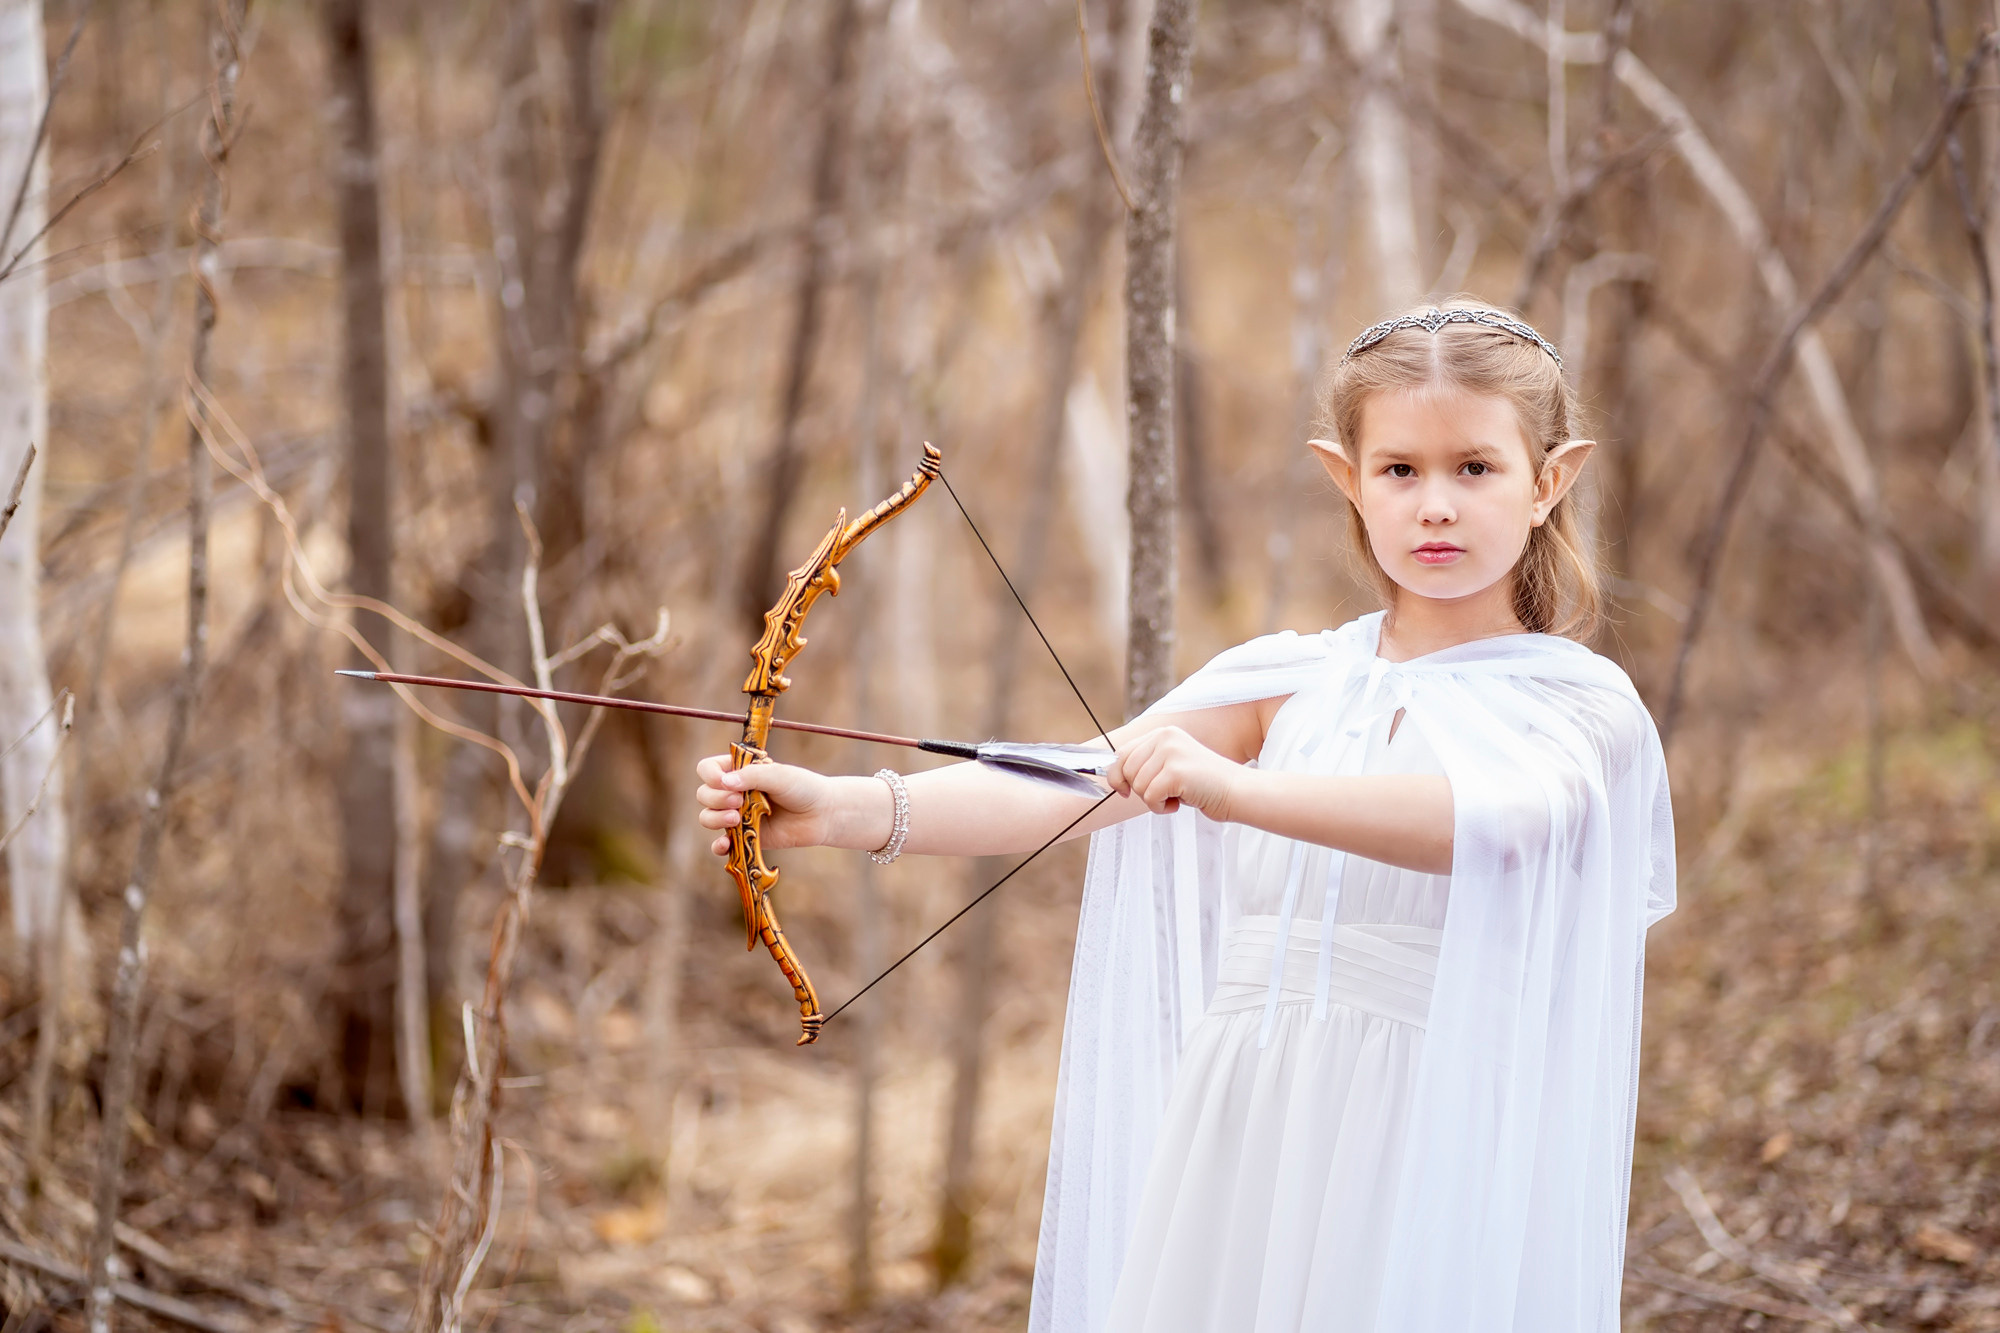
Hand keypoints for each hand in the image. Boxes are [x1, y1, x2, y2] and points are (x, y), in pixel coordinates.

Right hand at [694, 752, 841, 856]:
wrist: (821, 814)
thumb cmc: (803, 788)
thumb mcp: (779, 775)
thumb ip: (752, 776)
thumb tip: (724, 782)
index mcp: (739, 770)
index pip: (707, 769)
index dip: (710, 775)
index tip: (726, 782)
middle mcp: (734, 792)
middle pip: (704, 794)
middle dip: (716, 798)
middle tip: (740, 802)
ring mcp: (736, 815)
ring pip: (707, 817)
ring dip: (715, 818)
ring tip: (736, 819)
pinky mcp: (743, 837)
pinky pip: (721, 844)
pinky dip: (718, 845)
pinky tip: (725, 844)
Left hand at [1103, 726, 1246, 819]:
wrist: (1235, 791)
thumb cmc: (1202, 784)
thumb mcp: (1171, 765)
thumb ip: (1147, 764)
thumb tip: (1112, 775)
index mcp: (1163, 733)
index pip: (1122, 753)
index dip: (1117, 776)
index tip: (1124, 791)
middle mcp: (1165, 737)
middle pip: (1127, 771)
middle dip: (1140, 790)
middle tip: (1165, 793)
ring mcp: (1170, 753)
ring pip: (1138, 787)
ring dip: (1154, 800)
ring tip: (1177, 796)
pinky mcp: (1176, 772)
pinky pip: (1150, 797)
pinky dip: (1161, 808)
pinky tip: (1180, 802)